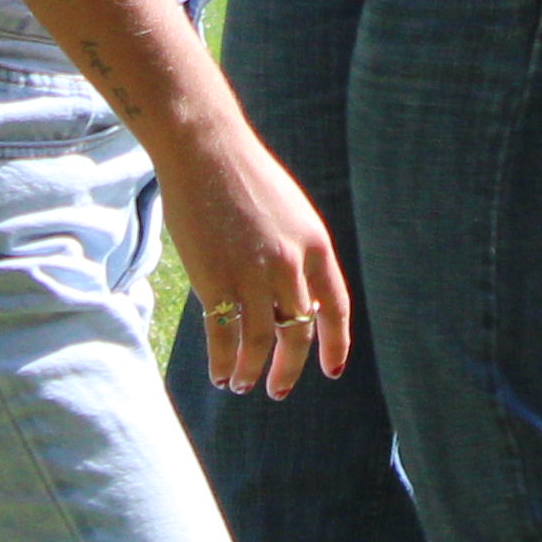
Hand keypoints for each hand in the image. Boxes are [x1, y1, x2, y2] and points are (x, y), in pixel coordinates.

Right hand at [171, 119, 356, 400]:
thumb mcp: (291, 212)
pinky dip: (223, 361)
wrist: (206, 151)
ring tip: (241, 386)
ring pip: (260, 342)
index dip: (335, 343)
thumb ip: (298, 254)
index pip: (335, 308)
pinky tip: (219, 374)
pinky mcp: (214, 280)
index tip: (331, 370)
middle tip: (278, 389)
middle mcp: (290, 265)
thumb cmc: (245, 176)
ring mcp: (252, 274)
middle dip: (289, 368)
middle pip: (298, 332)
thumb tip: (297, 299)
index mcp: (315, 246)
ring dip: (252, 371)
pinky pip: (223, 336)